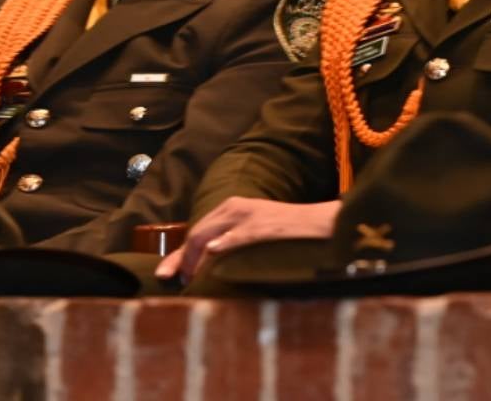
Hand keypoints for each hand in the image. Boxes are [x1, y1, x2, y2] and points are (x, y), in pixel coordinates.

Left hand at [156, 197, 338, 283]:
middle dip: (182, 259)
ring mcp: (249, 216)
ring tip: (188, 278)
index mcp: (232, 208)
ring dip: (195, 258)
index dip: (179, 255)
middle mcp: (235, 208)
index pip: (196, 232)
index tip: (166, 275)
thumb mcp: (256, 231)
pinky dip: (225, 243)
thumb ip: (233, 242)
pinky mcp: (264, 225)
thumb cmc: (290, 234)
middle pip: (196, 234)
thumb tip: (210, 264)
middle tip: (175, 282)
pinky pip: (239, 235)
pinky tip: (214, 252)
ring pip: (210, 235)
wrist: (324, 224)